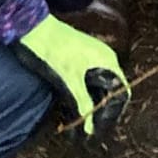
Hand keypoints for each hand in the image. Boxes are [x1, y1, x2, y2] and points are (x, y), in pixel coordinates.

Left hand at [15, 14, 129, 137]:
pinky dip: (85, 90)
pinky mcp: (81, 56)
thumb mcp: (71, 80)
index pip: (121, 89)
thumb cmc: (56, 51)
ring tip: (84, 117)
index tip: (104, 125)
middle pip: (110, 87)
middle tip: (92, 125)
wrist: (36, 28)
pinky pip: (89, 77)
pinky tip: (76, 102)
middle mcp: (104, 56)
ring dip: (92, 99)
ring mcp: (93, 55)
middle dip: (102, 106)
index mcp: (108, 59)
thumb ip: (83, 103)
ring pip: (98, 83)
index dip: (114, 109)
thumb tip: (90, 129)